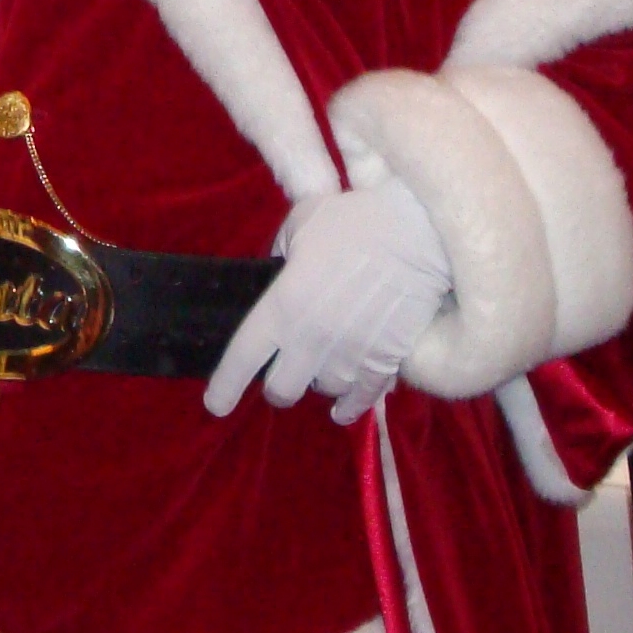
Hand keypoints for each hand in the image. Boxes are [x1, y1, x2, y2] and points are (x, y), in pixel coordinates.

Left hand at [205, 175, 452, 426]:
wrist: (416, 236)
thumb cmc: (352, 223)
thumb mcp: (298, 226)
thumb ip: (278, 256)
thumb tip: (276, 274)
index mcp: (281, 307)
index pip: (243, 358)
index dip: (225, 386)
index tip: (216, 405)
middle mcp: (310, 341)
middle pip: (281, 390)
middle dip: (276, 385)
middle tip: (281, 372)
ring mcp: (349, 357)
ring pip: (323, 391)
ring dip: (318, 381)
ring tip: (321, 365)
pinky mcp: (385, 363)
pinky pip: (362, 399)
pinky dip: (350, 406)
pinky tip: (342, 409)